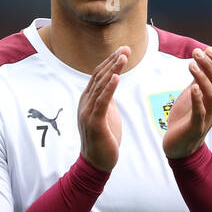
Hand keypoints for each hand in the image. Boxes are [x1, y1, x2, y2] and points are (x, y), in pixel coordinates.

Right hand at [78, 45, 127, 171]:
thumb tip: (112, 83)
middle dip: (114, 61)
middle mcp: (85, 102)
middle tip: (127, 48)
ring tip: (123, 57)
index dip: (111, 61)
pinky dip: (109, 88)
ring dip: (113, 69)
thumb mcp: (106, 113)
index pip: (99, 75)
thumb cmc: (103, 138)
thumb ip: (106, 98)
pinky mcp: (94, 122)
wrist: (97, 163)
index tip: (124, 50)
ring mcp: (88, 112)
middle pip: (100, 76)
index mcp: (88, 99)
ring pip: (101, 86)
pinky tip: (116, 77)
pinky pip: (102, 102)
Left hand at [163, 46, 211, 159]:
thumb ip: (198, 81)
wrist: (178, 147)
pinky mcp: (195, 127)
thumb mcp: (193, 97)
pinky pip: (200, 112)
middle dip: (210, 64)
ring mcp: (207, 117)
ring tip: (191, 64)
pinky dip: (198, 99)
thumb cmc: (185, 120)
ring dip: (202, 77)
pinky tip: (193, 87)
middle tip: (197, 52)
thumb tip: (201, 60)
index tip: (208, 49)